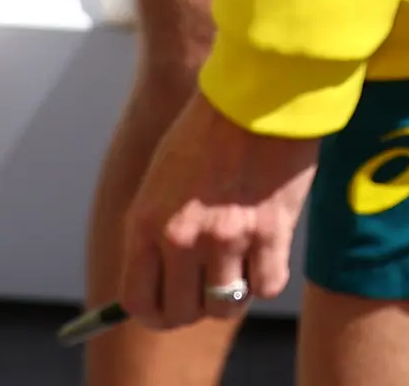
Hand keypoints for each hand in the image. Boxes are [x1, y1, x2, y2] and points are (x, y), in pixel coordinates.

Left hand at [115, 92, 316, 326]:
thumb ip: (159, 229)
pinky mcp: (270, 231)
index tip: (167, 310)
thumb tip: (162, 280)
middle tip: (207, 292)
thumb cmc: (210, 130)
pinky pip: (267, 286)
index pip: (138, 302)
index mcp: (146, 223)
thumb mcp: (164, 179)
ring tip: (239, 270)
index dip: (154, 314)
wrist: (260, 94)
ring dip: (232, 296)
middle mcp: (182, 238)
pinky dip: (267, 278)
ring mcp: (227, 238)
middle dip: (193, 310)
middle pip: (181, 312)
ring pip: (224, 306)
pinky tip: (267, 254)